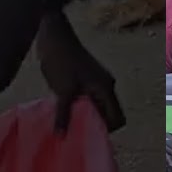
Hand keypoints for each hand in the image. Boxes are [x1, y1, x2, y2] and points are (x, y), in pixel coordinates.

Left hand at [38, 17, 125, 132]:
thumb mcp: (62, 91)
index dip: (107, 130)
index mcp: (106, 89)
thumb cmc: (61, 61)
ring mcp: (98, 80)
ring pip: (97, 105)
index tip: (88, 134)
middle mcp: (107, 85)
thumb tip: (61, 136)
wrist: (53, 35)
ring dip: (85, 114)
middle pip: (108, 114)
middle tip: (76, 131)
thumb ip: (64, 114)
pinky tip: (65, 107)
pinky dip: (80, 104)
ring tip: (68, 120)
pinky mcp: (88, 77)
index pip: (118, 118)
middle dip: (94, 123)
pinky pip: (89, 97)